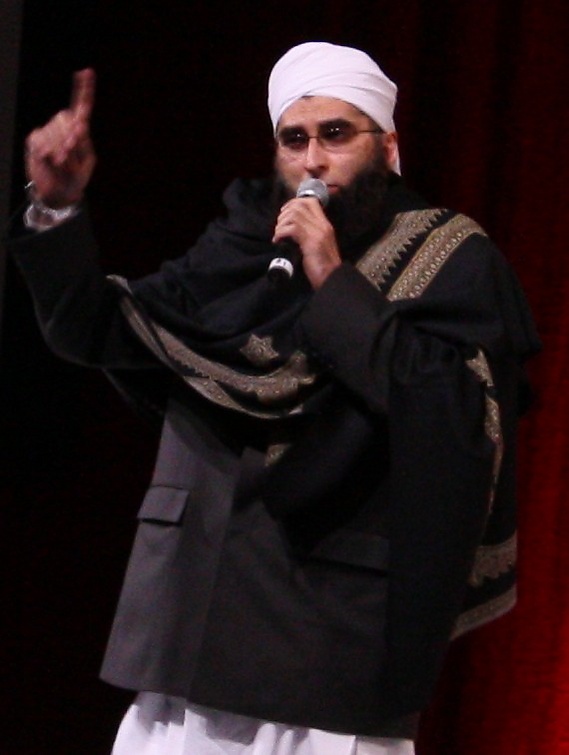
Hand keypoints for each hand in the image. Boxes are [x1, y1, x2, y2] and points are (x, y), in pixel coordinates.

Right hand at [25, 69, 96, 207]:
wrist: (57, 192)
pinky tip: (50, 163)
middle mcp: (63, 126)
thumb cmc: (75, 178)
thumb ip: (83, 144)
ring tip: (61, 165)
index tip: (87, 71)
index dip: (85, 90)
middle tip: (70, 159)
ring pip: (56, 135)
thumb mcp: (86, 163)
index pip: (83, 107)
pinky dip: (48, 156)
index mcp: (80, 130)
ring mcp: (47, 131)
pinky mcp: (35, 140)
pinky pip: (43, 144)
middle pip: (67, 121)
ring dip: (61, 153)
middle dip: (70, 141)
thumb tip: (77, 126)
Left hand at [272, 197, 341, 288]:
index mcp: (324, 224)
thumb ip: (308, 234)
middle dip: (284, 214)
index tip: (284, 213)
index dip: (294, 203)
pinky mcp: (311, 242)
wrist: (332, 279)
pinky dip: (281, 233)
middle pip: (300, 205)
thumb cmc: (322, 266)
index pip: (310, 202)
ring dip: (281, 224)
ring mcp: (317, 232)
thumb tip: (290, 228)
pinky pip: (292, 229)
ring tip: (278, 235)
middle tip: (279, 227)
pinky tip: (278, 241)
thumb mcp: (317, 245)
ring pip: (294, 215)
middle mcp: (322, 225)